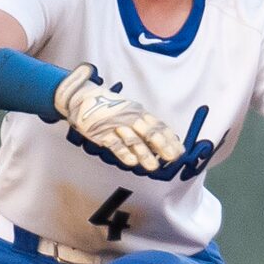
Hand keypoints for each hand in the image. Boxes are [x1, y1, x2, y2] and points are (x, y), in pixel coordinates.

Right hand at [54, 64, 182, 172]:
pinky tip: (131, 162)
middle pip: (149, 132)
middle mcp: (130, 118)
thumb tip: (163, 142)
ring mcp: (116, 125)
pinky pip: (114, 143)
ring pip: (133, 140)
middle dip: (162, 146)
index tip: (180, 151)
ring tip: (153, 166)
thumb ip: (145, 125)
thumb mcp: (130, 111)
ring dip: (144, 154)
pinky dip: (123, 152)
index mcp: (139, 112)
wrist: (84, 97)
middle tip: (172, 158)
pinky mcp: (102, 132)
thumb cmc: (110, 107)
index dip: (170, 139)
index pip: (159, 126)